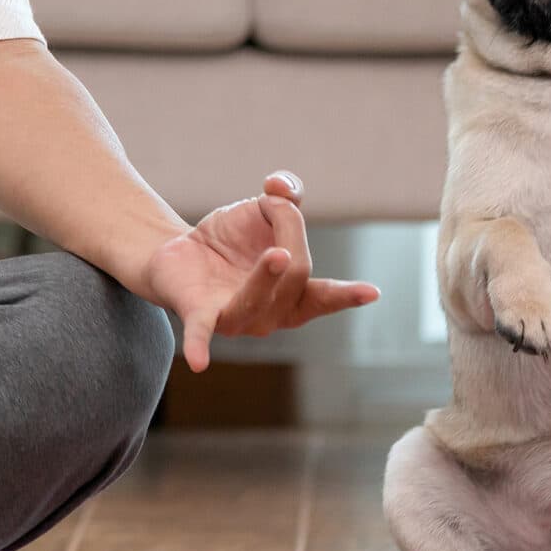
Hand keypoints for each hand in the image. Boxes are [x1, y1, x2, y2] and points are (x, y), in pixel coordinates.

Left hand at [144, 171, 380, 369]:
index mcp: (292, 293)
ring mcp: (236, 318)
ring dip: (267, 278)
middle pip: (295, 279)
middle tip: (273, 202)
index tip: (371, 292)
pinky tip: (199, 363)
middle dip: (290, 234)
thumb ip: (284, 196)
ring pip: (256, 302)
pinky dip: (200, 345)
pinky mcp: (198, 313)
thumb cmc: (231, 239)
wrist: (179, 250)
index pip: (323, 297)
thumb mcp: (262, 210)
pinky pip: (201, 332)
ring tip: (277, 255)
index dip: (346, 295)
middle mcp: (270, 313)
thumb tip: (281, 187)